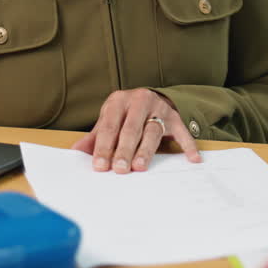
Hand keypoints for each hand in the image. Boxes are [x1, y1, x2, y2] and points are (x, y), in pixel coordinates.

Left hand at [72, 89, 201, 172]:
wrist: (149, 97)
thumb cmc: (124, 114)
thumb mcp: (108, 120)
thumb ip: (95, 137)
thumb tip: (76, 152)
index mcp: (118, 101)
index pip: (109, 126)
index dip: (104, 147)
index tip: (100, 166)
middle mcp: (139, 100)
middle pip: (131, 129)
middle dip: (124, 150)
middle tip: (119, 169)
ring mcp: (159, 108)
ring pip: (152, 131)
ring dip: (146, 150)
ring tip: (139, 167)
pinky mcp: (175, 116)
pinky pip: (183, 132)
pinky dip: (188, 145)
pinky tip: (192, 159)